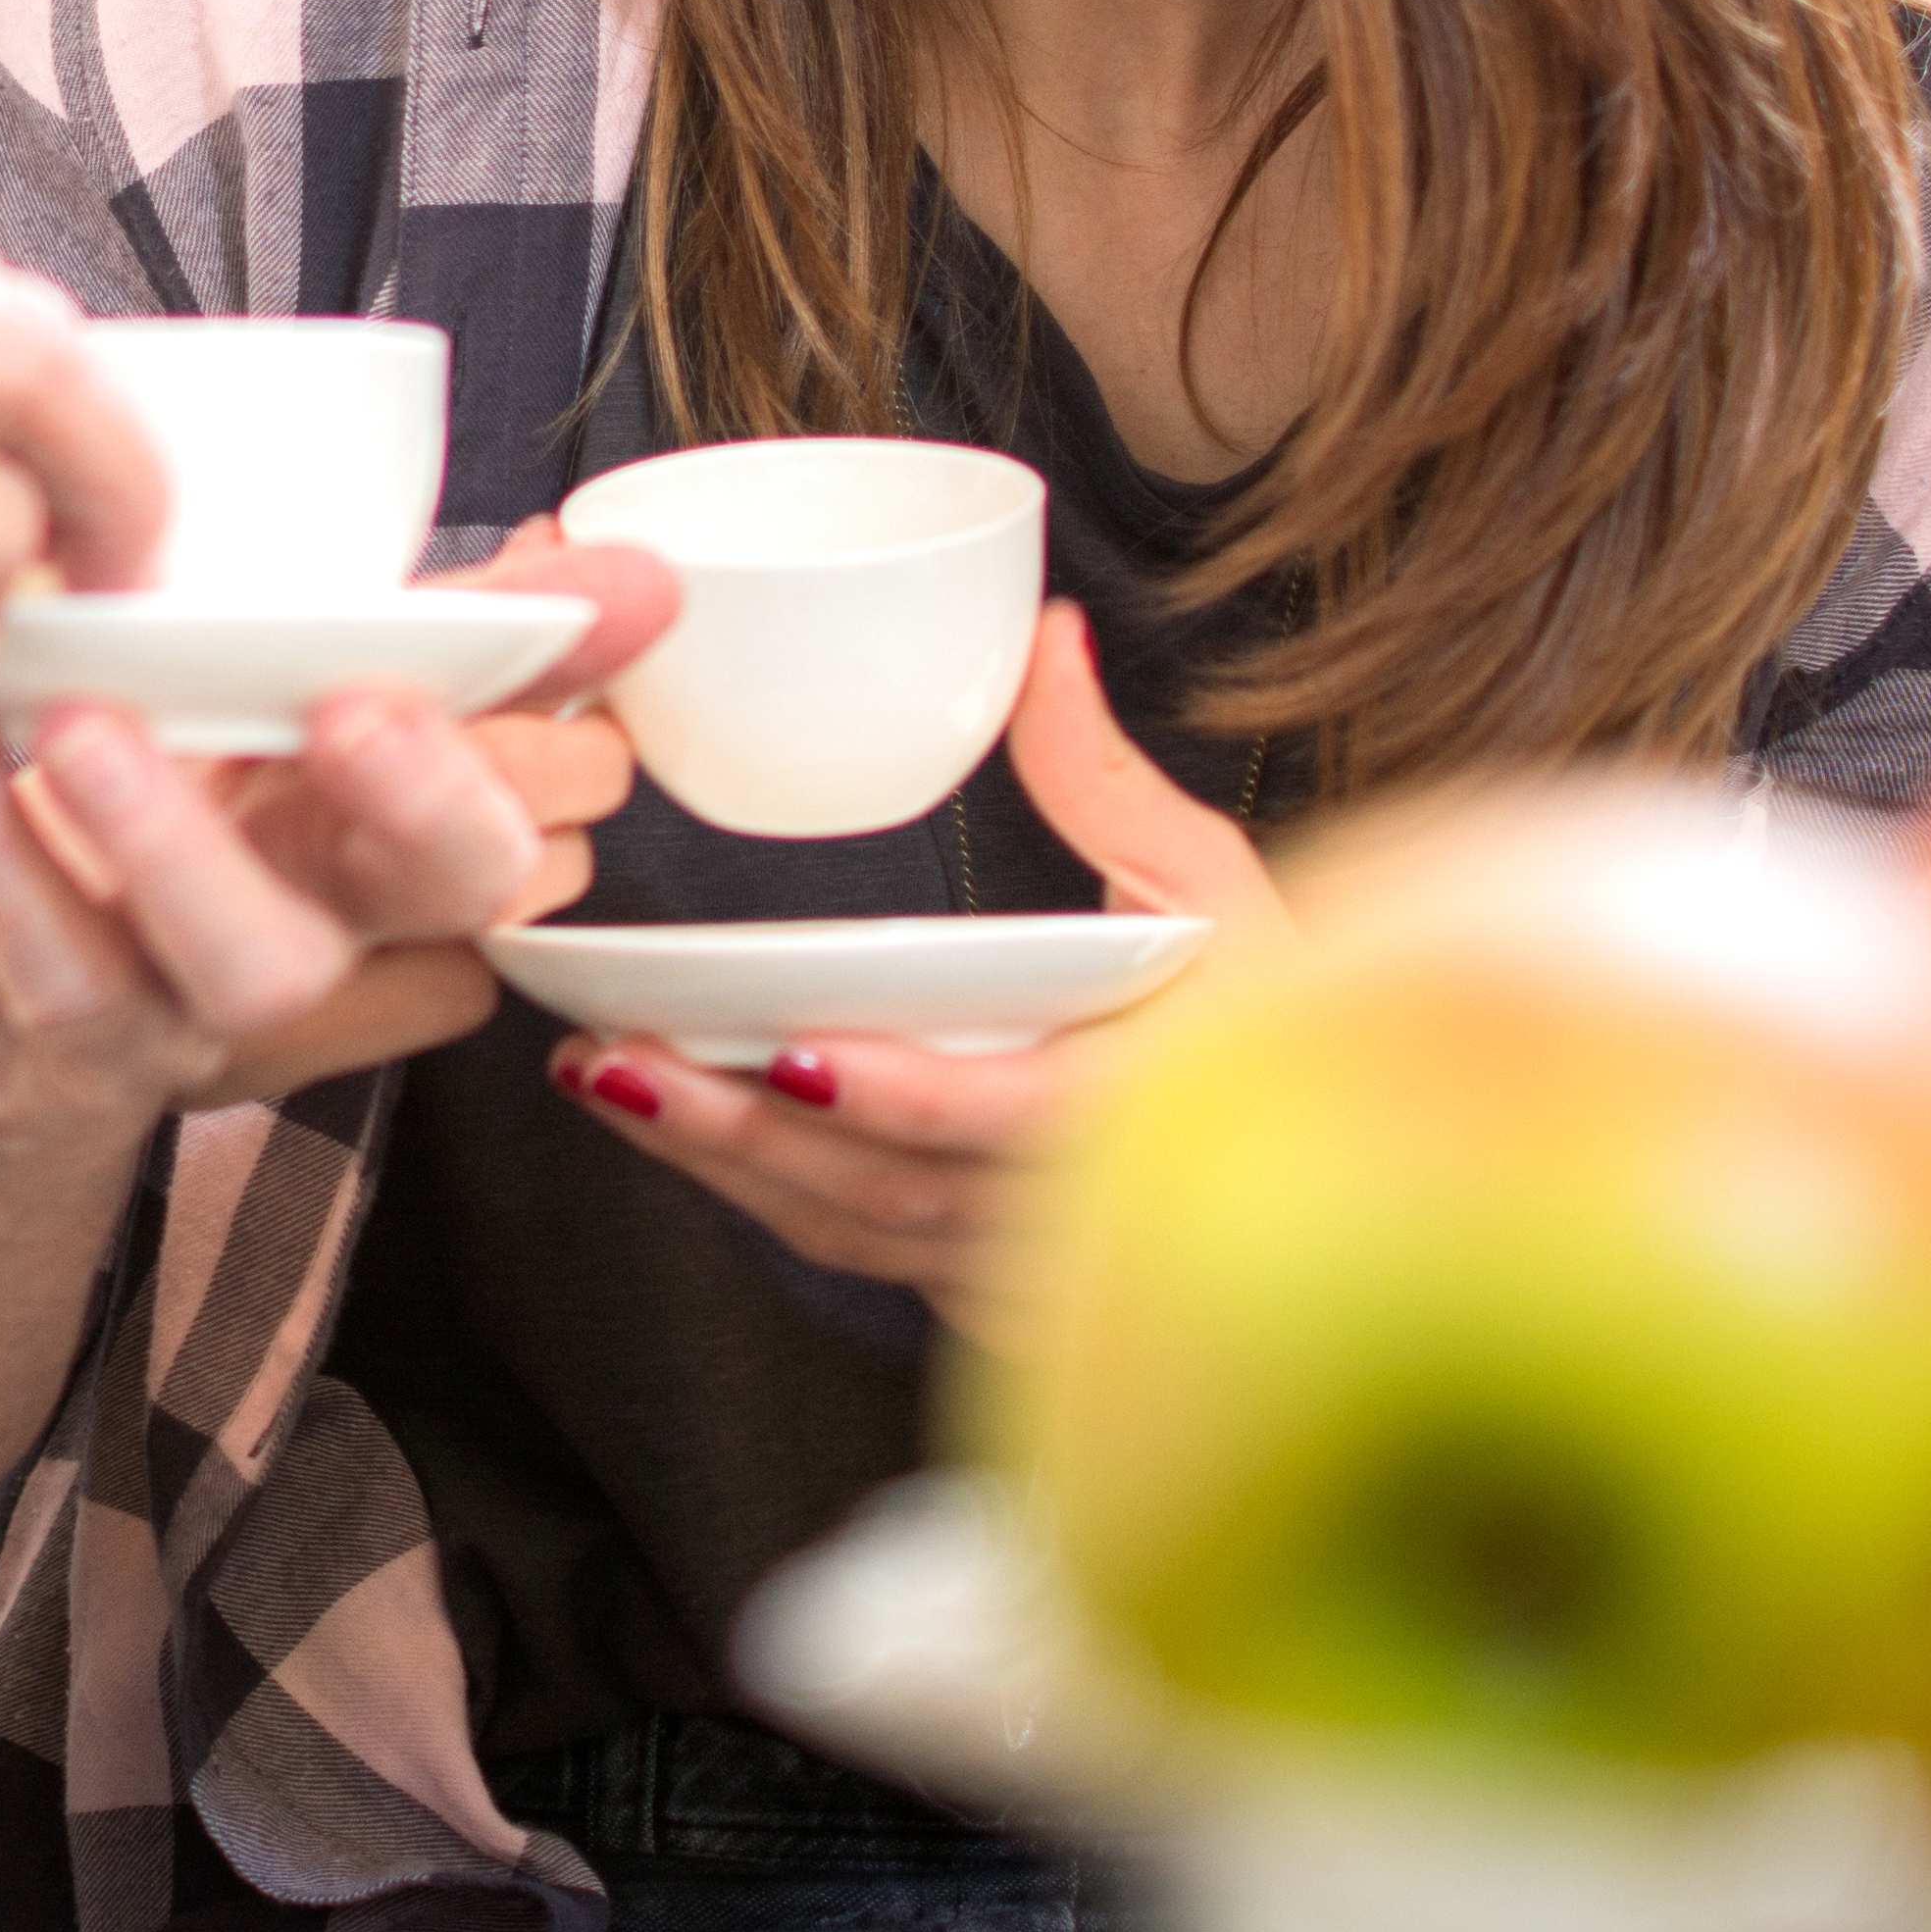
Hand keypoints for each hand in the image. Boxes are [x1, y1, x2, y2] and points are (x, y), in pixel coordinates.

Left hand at [0, 527, 672, 1134]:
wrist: (32, 1001)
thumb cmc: (215, 806)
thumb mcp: (343, 715)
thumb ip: (480, 642)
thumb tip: (648, 575)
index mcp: (367, 883)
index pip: (461, 875)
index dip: (437, 804)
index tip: (366, 699)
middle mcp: (257, 969)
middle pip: (277, 962)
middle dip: (197, 851)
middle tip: (140, 719)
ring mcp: (116, 1018)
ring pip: (90, 977)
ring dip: (22, 841)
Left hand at [545, 601, 1287, 1313]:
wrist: (1320, 1153)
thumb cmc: (1271, 1008)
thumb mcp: (1211, 883)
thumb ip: (1106, 775)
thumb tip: (1043, 638)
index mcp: (1150, 1110)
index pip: (1009, 1124)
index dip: (900, 1099)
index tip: (791, 1053)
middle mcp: (1086, 1218)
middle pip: (890, 1194)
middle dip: (746, 1132)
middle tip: (621, 1060)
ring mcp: (1030, 1273)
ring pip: (853, 1231)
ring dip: (725, 1163)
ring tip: (610, 1076)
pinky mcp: (986, 1294)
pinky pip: (857, 1253)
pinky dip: (763, 1193)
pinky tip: (678, 1127)